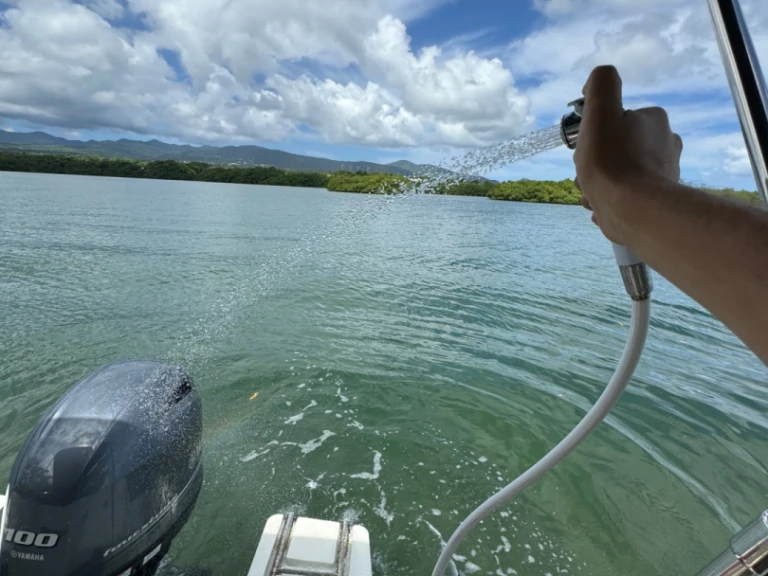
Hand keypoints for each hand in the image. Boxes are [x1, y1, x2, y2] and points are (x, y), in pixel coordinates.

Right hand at [574, 65, 682, 244]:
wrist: (632, 210)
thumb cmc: (612, 160)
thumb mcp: (601, 109)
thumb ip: (601, 84)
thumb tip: (598, 83)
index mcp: (655, 121)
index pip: (617, 120)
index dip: (595, 134)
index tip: (586, 149)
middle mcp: (666, 145)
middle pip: (618, 149)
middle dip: (596, 162)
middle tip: (586, 174)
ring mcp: (664, 176)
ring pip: (621, 174)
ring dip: (599, 183)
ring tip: (591, 194)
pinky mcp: (658, 203)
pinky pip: (627, 197)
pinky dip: (611, 201)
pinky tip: (601, 207)